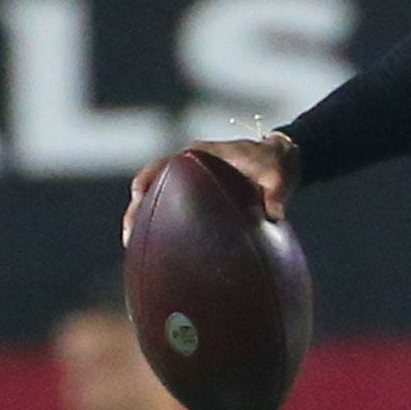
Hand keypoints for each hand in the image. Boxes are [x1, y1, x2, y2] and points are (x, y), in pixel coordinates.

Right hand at [125, 137, 291, 246]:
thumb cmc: (276, 164)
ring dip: (143, 222)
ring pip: (157, 202)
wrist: (281, 163)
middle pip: (151, 187)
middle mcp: (189, 168)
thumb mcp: (279, 173)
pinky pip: (172, 212)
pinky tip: (159, 254)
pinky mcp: (197, 199)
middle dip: (136, 210)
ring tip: (134, 251)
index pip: (163, 165)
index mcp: (199, 155)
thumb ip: (277, 191)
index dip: (146, 180)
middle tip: (129, 238)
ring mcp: (190, 184)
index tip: (137, 198)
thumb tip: (274, 213)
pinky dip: (162, 229)